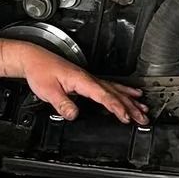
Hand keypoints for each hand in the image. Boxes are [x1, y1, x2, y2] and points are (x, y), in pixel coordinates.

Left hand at [12, 43, 148, 124]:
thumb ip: (62, 103)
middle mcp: (89, 78)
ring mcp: (90, 78)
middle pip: (115, 93)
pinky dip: (123, 91)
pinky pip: (110, 86)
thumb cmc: (41, 71)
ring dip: (131, 100)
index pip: (103, 95)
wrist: (34, 59)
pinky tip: (131, 94)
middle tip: (143, 118)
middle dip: (131, 106)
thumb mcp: (48, 91)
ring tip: (143, 108)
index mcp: (82, 80)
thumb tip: (74, 115)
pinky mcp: (87, 80)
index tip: (126, 117)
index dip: (116, 107)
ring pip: (115, 89)